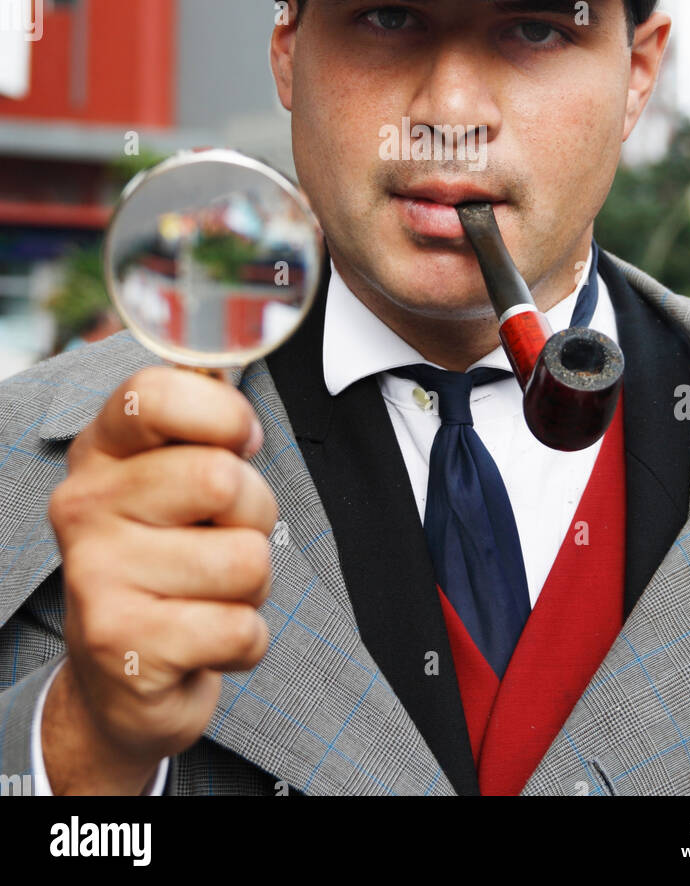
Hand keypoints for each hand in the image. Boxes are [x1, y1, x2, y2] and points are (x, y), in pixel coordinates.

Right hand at [43, 366, 276, 793]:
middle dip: (253, 513)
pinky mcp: (124, 648)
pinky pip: (241, 628)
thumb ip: (205, 425)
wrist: (122, 679)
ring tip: (209, 592)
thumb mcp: (177, 481)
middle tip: (222, 536)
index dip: (222, 414)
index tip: (239, 441)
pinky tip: (203, 641)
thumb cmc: (172, 557)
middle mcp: (83, 505)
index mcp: (101, 450)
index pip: (155, 391)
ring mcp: (96, 577)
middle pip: (222, 479)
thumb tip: (246, 362)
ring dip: (251, 585)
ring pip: (245, 559)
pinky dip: (244, 641)